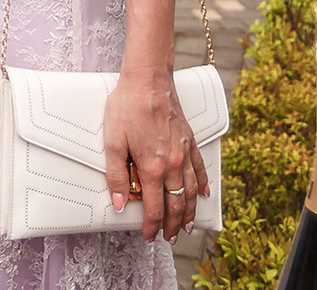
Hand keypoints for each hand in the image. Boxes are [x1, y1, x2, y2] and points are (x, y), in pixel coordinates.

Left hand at [104, 67, 207, 239]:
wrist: (148, 79)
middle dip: (172, 224)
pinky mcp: (190, 140)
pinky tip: (204, 194)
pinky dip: (203, 185)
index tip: (149, 235)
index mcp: (153, 167)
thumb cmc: (128, 105)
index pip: (155, 207)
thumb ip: (115, 175)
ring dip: (189, 211)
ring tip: (185, 226)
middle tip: (168, 237)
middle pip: (176, 204)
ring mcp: (184, 152)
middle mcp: (173, 164)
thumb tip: (120, 203)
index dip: (151, 225)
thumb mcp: (112, 141)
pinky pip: (200, 169)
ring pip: (191, 191)